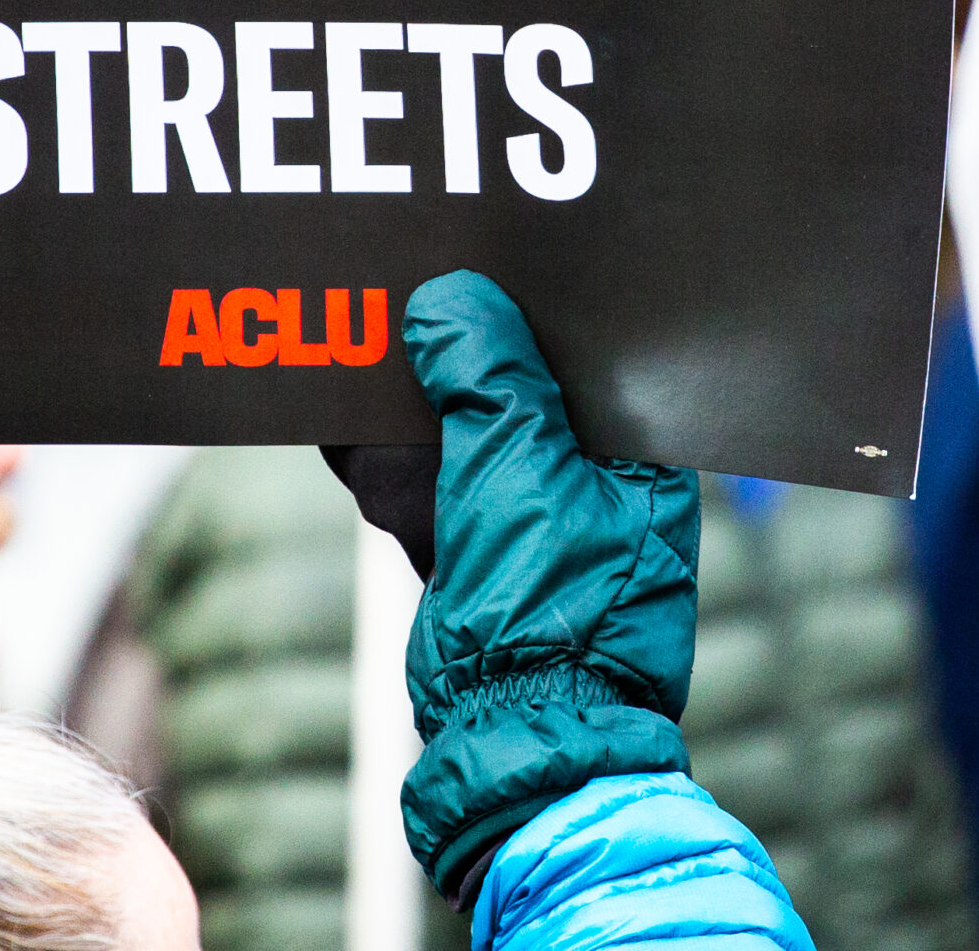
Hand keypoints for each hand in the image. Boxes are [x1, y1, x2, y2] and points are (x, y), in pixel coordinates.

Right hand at [396, 271, 699, 897]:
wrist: (511, 735)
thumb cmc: (551, 610)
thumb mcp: (520, 470)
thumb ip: (490, 375)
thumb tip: (451, 301)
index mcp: (637, 448)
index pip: (586, 342)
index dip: (530, 293)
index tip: (477, 243)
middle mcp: (591, 472)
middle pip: (515, 369)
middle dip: (456, 329)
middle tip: (407, 269)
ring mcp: (530, 508)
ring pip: (461, 414)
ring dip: (409, 379)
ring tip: (360, 319)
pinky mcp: (476, 539)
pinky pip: (425, 466)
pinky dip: (382, 440)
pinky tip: (340, 405)